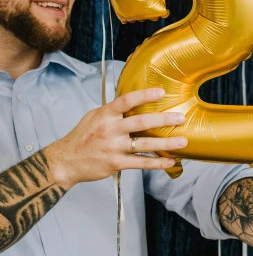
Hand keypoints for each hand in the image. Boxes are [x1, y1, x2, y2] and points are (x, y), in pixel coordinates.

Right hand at [44, 88, 187, 188]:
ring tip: (183, 141)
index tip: (162, 92)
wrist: (66, 161)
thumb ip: (114, 110)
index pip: (126, 101)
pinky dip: (157, 162)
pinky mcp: (116, 163)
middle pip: (141, 122)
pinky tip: (171, 161)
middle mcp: (110, 129)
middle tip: (181, 118)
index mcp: (105, 114)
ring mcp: (114, 147)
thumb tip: (136, 100)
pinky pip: (141, 162)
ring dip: (166, 143)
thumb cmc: (83, 137)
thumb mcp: (94, 117)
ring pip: (145, 144)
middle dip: (164, 120)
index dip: (144, 95)